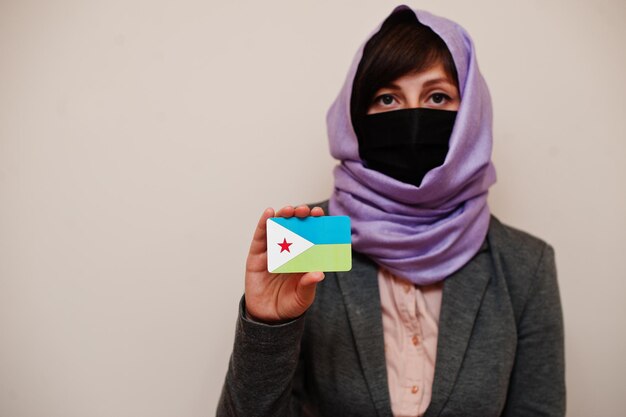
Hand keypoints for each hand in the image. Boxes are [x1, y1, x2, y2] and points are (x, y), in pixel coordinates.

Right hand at [244, 205, 324, 323]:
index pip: (311, 235)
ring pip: (277, 228)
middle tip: (305, 211)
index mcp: (304, 257)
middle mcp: (289, 251)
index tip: (319, 214)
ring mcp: (272, 251)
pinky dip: (263, 223)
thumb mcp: (303, 297)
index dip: (315, 223)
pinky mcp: (257, 255)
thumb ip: (309, 285)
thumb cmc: (289, 305)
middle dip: (300, 215)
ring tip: (289, 210)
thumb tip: (319, 274)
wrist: (267, 317)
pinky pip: (260, 236)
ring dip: (283, 215)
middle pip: (295, 227)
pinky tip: (269, 213)